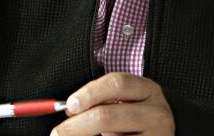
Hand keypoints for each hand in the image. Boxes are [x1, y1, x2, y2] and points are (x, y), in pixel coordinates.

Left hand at [51, 73, 174, 135]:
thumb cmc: (136, 119)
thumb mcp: (128, 102)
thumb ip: (103, 100)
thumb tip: (69, 109)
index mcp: (149, 90)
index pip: (116, 84)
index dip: (89, 93)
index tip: (69, 105)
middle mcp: (156, 112)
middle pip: (106, 116)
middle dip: (74, 126)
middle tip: (57, 133)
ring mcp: (155, 134)